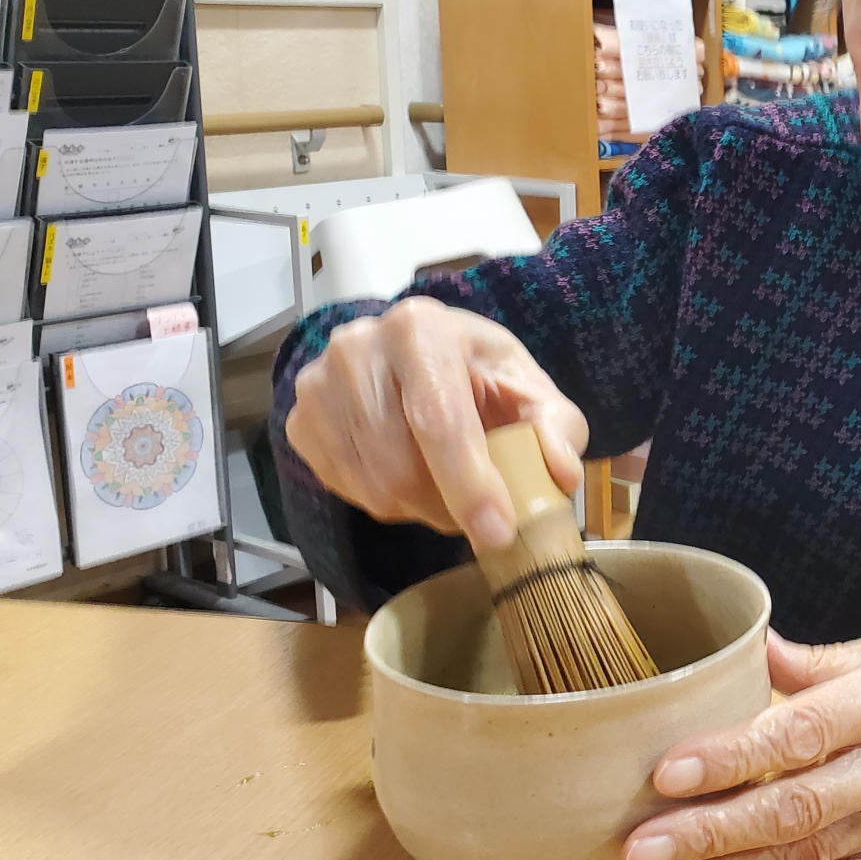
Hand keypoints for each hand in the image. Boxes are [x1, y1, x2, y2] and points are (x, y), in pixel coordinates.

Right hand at [284, 297, 585, 551]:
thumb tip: (560, 473)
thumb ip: (555, 428)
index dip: (469, 483)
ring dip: (422, 507)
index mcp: (420, 328)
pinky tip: (410, 472)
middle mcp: (358, 348)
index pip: (439, 419)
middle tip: (481, 513)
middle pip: (401, 464)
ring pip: (373, 485)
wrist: (417, 355)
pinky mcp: (300, 422)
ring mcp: (319, 386)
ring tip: (448, 484)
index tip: (497, 531)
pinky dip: (387, 501)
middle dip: (450, 504)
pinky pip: (347, 490)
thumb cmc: (476, 372)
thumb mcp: (528, 387)